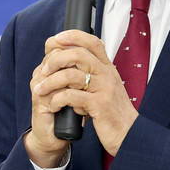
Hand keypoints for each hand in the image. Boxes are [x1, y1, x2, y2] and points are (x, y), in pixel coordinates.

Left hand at [31, 30, 138, 158]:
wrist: (129, 134)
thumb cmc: (113, 113)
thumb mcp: (106, 88)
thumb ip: (94, 75)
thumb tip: (72, 64)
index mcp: (108, 68)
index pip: (93, 42)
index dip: (74, 36)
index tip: (57, 38)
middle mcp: (107, 75)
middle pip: (79, 54)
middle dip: (56, 59)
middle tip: (44, 69)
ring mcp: (104, 89)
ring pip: (71, 75)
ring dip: (50, 82)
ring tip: (40, 89)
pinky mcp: (99, 105)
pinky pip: (72, 96)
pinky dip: (57, 99)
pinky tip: (53, 106)